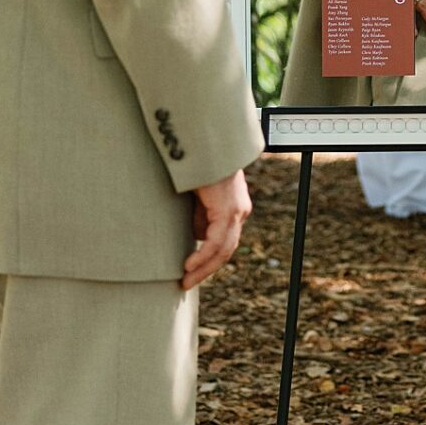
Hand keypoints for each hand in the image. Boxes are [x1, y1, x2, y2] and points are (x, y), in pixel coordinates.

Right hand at [184, 169, 251, 289]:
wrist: (207, 142)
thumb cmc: (199, 162)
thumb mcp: (199, 193)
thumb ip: (200, 212)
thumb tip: (196, 234)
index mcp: (234, 207)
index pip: (224, 240)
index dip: (208, 258)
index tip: (191, 269)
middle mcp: (239, 211)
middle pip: (226, 249)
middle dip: (205, 268)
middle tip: (187, 282)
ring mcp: (236, 210)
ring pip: (223, 249)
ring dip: (203, 267)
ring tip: (185, 279)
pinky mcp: (227, 209)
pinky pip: (216, 241)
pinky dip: (202, 255)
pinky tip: (189, 265)